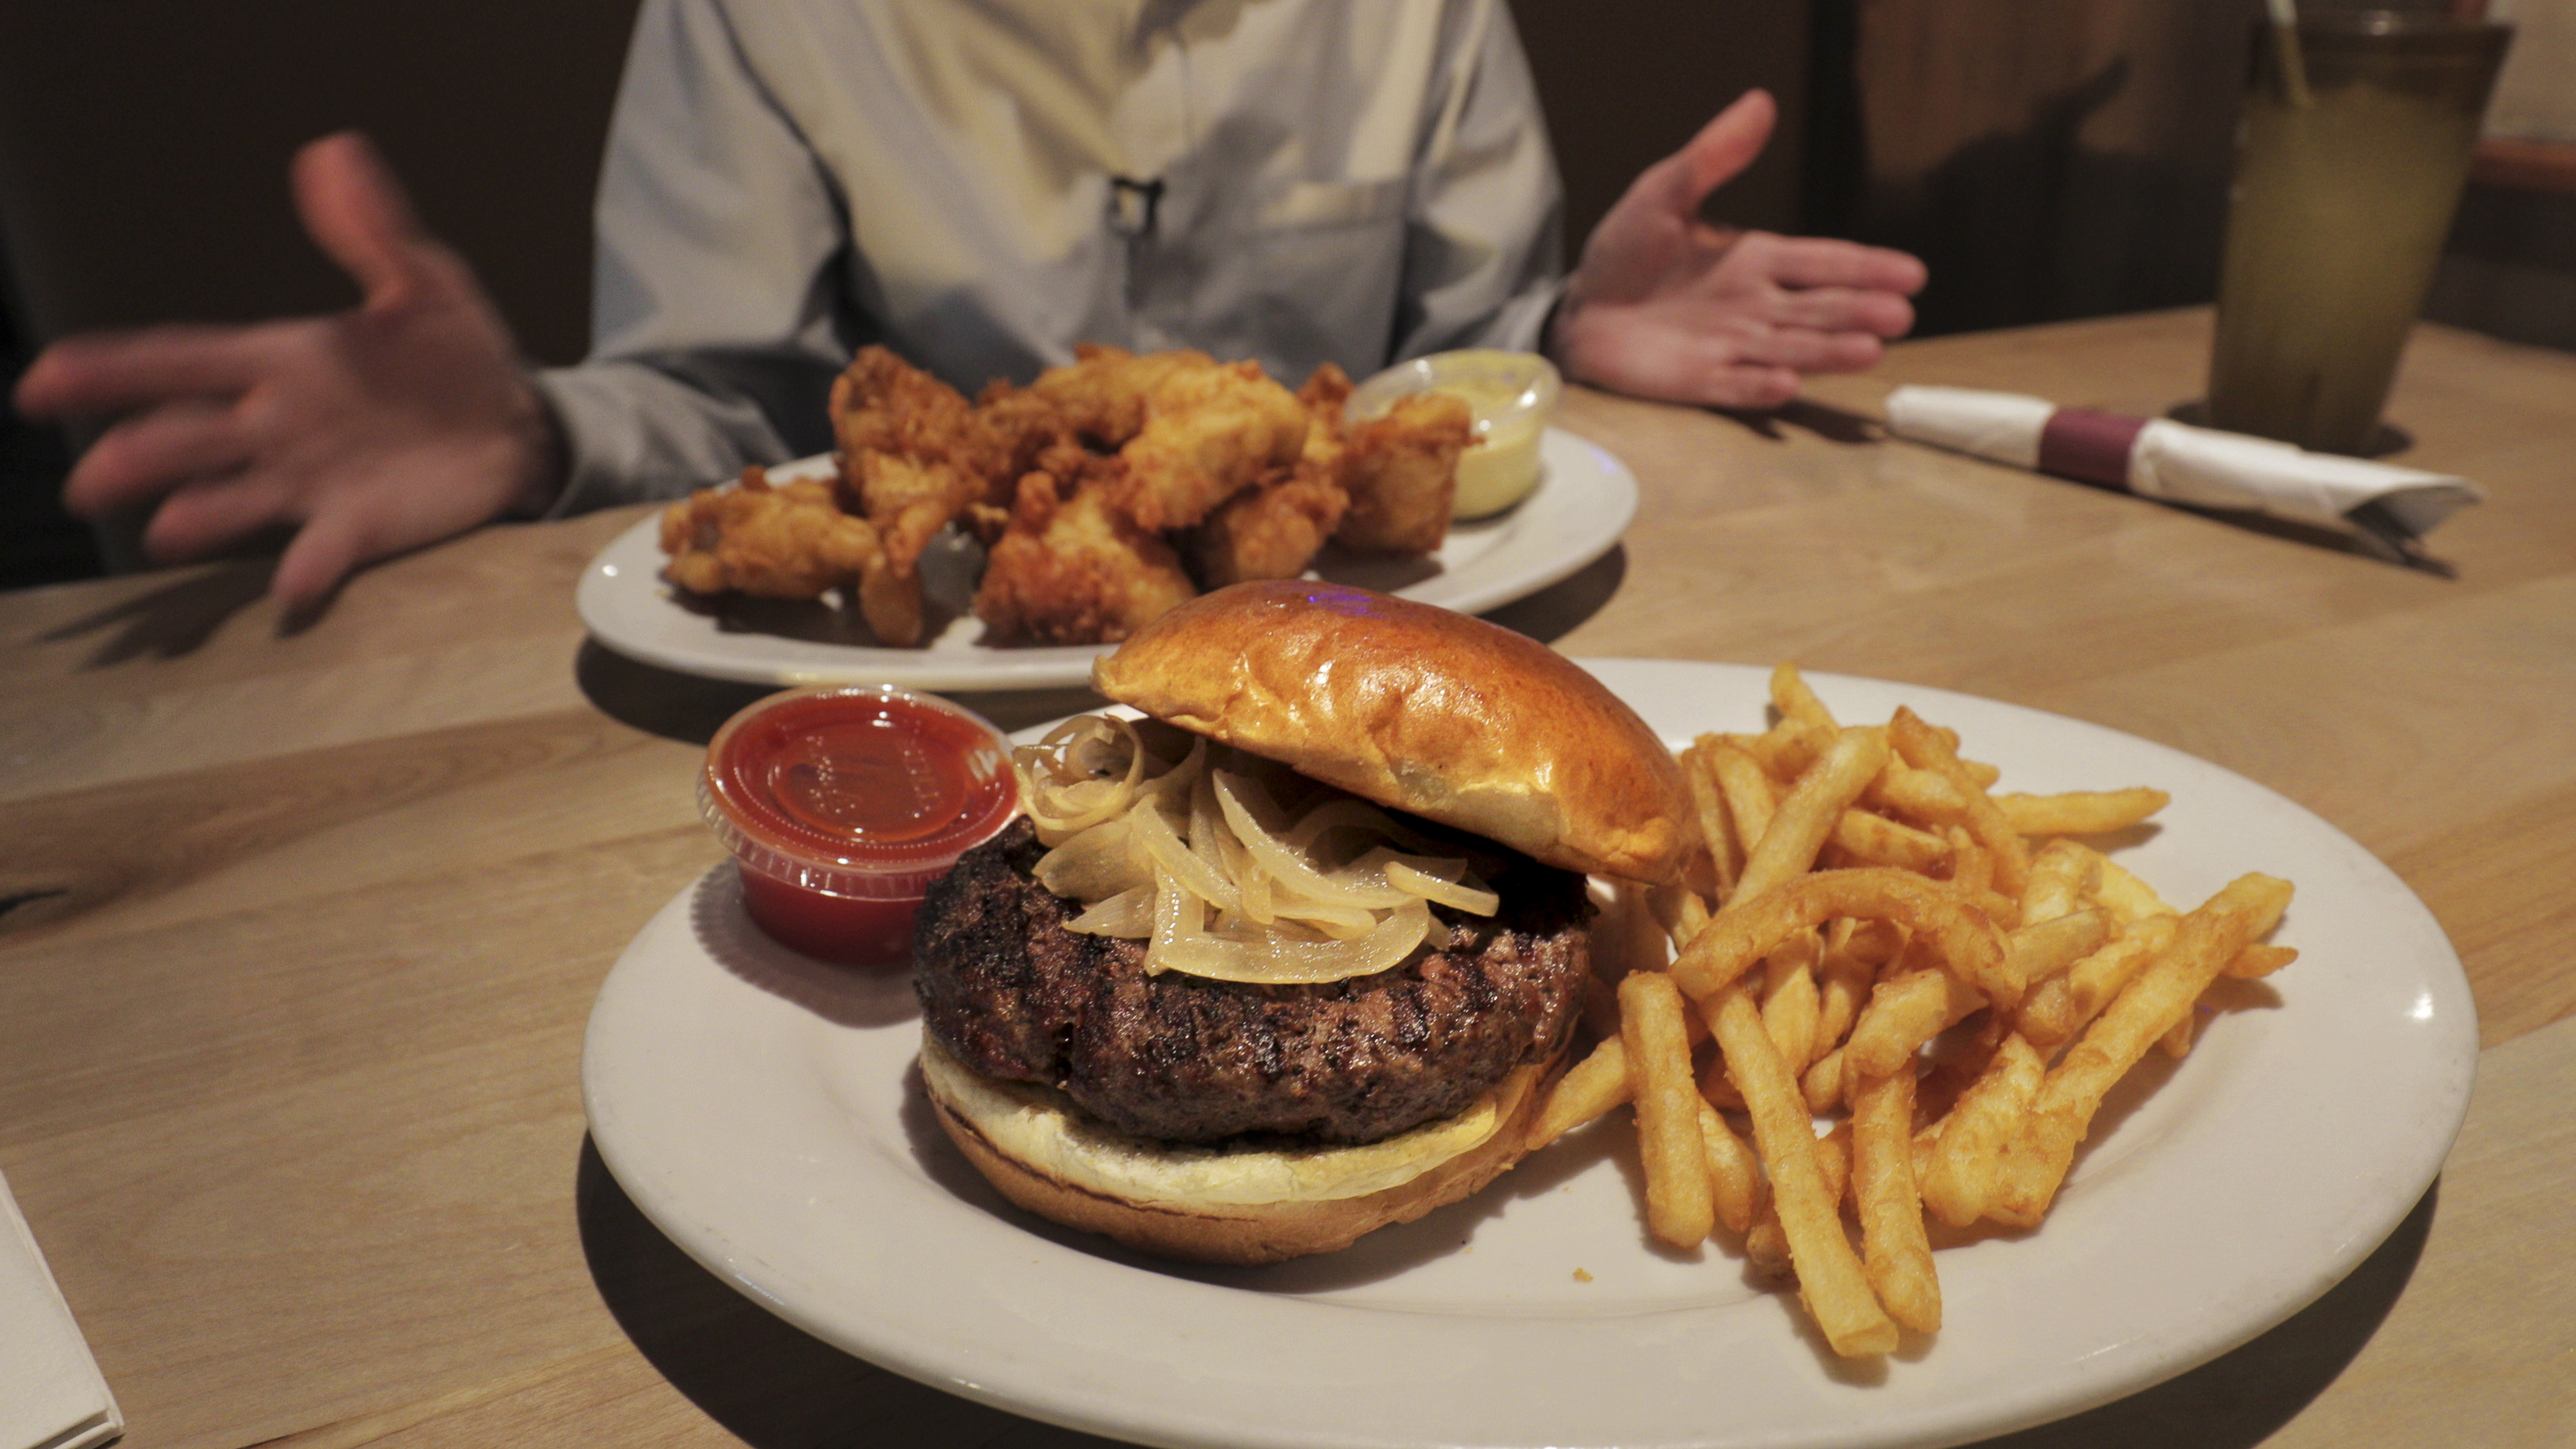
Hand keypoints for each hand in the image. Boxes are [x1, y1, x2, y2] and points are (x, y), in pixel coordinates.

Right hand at [13, 131, 562, 614]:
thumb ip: (374, 229)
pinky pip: (323, 553)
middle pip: (188, 438)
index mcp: (283, 362)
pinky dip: (306, 569)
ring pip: (234, 500)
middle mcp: (280, 426)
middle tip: (90, 478)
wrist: (517, 420)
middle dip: (137, 456)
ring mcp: (315, 481)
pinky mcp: (362, 527)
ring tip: (166, 529)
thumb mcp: (422, 282)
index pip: (182, 358)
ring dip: (199, 516)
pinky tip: (290, 587)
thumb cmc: (455, 352)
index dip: (113, 368)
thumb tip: (334, 153)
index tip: (47, 377)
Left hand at [1548, 90, 1926, 410]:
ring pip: (1790, 349)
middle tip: (1901, 315)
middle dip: (1859, 311)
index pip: (1822, 261)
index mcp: (1755, 259)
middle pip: (1818, 308)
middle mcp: (1755, 306)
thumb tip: (1760, 102)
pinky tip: (1787, 386)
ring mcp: (1732, 346)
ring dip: (1827, 351)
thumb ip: (1712, 156)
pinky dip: (1760, 386)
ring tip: (1868, 351)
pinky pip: (1736, 385)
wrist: (1580, 308)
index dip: (1866, 267)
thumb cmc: (1625, 253)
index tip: (1912, 274)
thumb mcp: (1663, 193)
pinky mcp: (1700, 380)